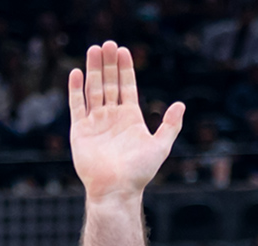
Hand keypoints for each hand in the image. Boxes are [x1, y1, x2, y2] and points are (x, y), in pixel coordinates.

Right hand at [67, 41, 185, 201]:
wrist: (116, 190)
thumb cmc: (139, 172)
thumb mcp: (160, 146)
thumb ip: (170, 125)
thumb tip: (181, 104)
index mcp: (130, 118)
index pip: (127, 86)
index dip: (125, 69)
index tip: (124, 50)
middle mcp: (112, 116)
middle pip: (109, 83)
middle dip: (108, 64)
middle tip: (108, 44)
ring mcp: (96, 122)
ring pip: (93, 89)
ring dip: (93, 70)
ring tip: (94, 49)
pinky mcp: (80, 130)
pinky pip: (76, 105)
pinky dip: (75, 89)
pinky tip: (77, 72)